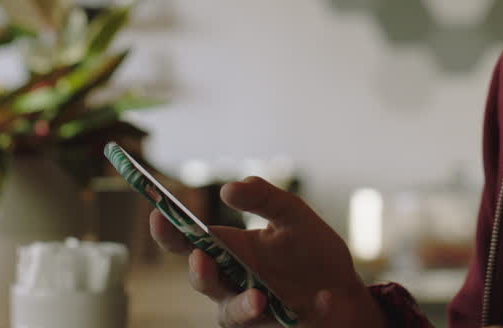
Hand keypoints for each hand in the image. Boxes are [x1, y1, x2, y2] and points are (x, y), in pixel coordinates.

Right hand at [149, 177, 386, 327]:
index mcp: (232, 249)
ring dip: (242, 307)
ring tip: (259, 299)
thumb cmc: (310, 251)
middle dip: (200, 274)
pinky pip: (284, 322)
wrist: (344, 288)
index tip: (158, 216)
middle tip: (202, 260)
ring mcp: (254, 308)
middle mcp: (234, 281)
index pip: (191, 242)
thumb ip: (263, 196)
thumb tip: (227, 189)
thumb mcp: (292, 213)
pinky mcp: (279, 326)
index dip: (170, 232)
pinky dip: (310, 308)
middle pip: (204, 281)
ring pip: (232, 315)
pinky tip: (325, 299)